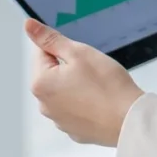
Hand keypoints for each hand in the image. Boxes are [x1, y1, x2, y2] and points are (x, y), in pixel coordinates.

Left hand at [26, 19, 143, 146]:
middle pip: (52, 73)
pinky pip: (75, 108)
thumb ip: (50, 39)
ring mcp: (59, 120)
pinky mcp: (74, 130)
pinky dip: (84, 102)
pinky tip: (100, 101)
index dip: (64, 48)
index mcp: (41, 83)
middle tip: (92, 69)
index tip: (81, 55)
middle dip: (69, 66)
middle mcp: (44, 105)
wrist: (128, 119)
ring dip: (76, 84)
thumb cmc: (105, 85)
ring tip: (98, 85)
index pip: (42, 52)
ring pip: (64, 91)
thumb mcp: (78, 52)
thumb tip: (28, 25)